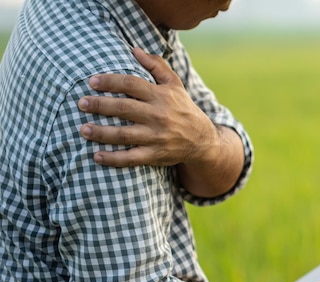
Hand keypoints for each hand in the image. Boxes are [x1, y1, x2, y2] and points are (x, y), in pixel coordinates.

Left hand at [77, 48, 216, 167]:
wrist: (202, 141)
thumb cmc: (183, 109)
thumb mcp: (175, 85)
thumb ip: (156, 66)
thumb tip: (134, 50)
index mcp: (161, 96)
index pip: (132, 84)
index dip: (111, 82)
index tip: (92, 82)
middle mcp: (159, 116)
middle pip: (125, 109)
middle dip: (100, 106)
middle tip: (81, 104)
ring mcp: (157, 137)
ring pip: (124, 135)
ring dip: (102, 133)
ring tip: (83, 129)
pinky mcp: (156, 155)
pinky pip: (132, 158)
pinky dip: (114, 159)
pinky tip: (97, 157)